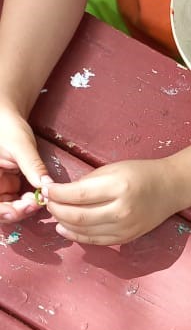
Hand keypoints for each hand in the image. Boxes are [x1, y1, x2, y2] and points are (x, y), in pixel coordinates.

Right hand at [0, 104, 50, 222]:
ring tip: (38, 198)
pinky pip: (16, 201)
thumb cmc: (7, 127)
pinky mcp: (8, 186)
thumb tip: (46, 185)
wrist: (7, 118)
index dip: (4, 211)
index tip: (23, 207)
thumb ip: (33, 166)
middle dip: (17, 211)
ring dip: (23, 208)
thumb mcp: (21, 146)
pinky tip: (37, 194)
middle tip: (35, 204)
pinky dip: (27, 202)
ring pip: (8, 209)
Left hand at [42, 158, 176, 245]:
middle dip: (56, 209)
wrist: (171, 188)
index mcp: (118, 187)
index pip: (78, 194)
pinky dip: (76, 235)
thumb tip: (61, 193)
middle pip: (77, 216)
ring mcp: (124, 227)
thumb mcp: (113, 168)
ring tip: (54, 214)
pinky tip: (65, 228)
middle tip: (47, 202)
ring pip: (83, 231)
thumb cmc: (141, 173)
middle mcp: (121, 210)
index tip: (46, 189)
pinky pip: (95, 240)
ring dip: (63, 223)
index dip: (57, 194)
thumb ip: (88, 182)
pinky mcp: (125, 238)